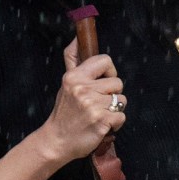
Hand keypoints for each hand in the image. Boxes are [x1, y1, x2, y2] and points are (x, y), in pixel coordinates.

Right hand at [40, 41, 125, 163]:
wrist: (57, 141)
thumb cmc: (64, 112)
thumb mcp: (66, 83)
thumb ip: (73, 59)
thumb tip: (77, 38)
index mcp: (75, 77)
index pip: (105, 60)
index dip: (109, 71)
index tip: (102, 81)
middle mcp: (83, 89)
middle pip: (118, 82)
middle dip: (111, 94)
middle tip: (96, 103)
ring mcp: (92, 106)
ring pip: (121, 100)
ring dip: (114, 109)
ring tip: (98, 114)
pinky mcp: (101, 121)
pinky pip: (122, 116)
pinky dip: (115, 123)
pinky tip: (101, 125)